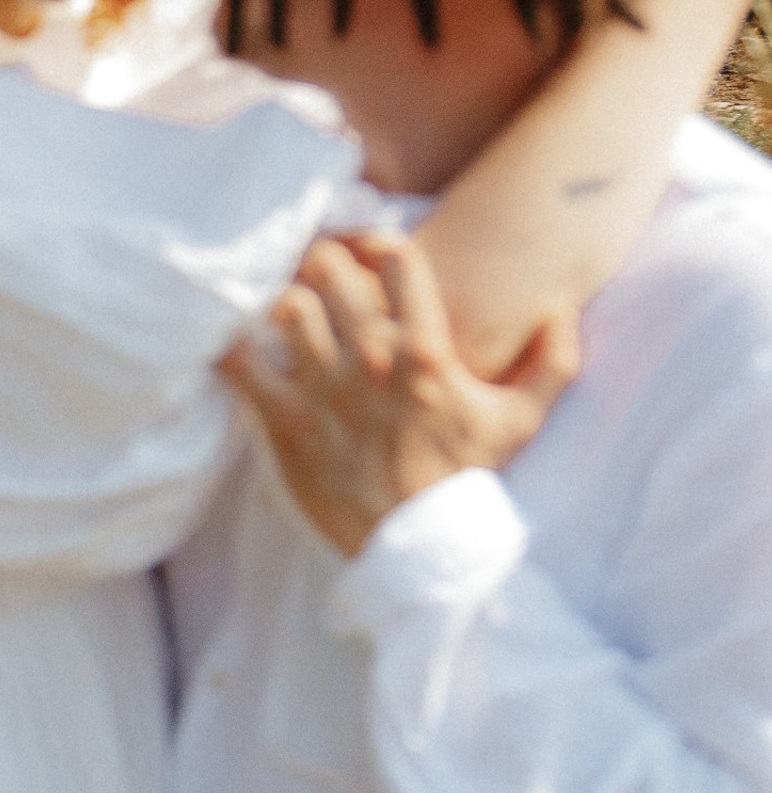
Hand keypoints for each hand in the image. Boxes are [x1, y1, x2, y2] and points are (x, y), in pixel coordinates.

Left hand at [223, 232, 579, 555]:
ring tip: (284, 306)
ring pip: (285, 305)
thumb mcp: (522, 421)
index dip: (379, 243)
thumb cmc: (466, 479)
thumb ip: (552, 361)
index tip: (371, 251)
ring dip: (280, 299)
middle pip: (327, 268)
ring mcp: (324, 389)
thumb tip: (561, 308)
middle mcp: (372, 362)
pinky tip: (232, 336)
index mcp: (427, 352)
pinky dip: (230, 342)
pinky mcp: (285, 419)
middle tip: (318, 272)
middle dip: (320, 262)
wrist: (417, 549)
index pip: (398, 259)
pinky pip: (240, 362)